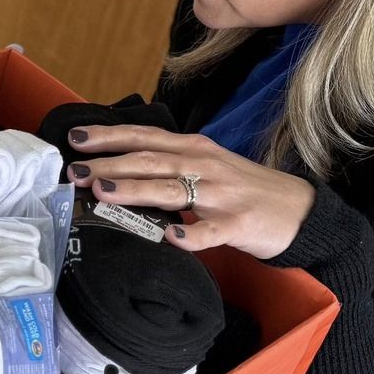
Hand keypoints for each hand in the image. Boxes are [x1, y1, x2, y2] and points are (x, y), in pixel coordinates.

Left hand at [69, 125, 316, 259]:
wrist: (298, 210)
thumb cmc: (243, 189)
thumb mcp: (205, 166)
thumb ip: (168, 164)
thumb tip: (116, 168)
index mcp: (193, 149)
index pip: (144, 136)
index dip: (109, 136)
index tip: (75, 138)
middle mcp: (204, 165)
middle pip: (150, 160)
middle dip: (108, 164)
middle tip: (74, 171)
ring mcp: (222, 194)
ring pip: (172, 189)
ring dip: (135, 189)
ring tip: (102, 192)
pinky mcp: (239, 224)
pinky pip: (211, 231)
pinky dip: (190, 235)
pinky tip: (168, 238)